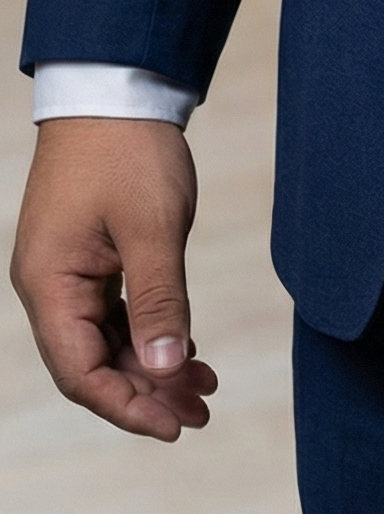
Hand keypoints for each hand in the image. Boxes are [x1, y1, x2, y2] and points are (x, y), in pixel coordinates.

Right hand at [10, 118, 216, 442]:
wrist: (115, 87)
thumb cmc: (128, 150)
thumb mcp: (153, 228)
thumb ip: (159, 301)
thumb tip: (168, 368)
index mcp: (49, 285)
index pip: (81, 373)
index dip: (127, 406)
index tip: (175, 426)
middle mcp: (49, 286)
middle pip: (92, 364)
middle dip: (146, 392)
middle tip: (201, 411)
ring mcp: (66, 271)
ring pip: (105, 341)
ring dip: (151, 365)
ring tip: (204, 387)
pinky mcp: (87, 257)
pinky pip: (112, 313)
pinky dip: (147, 332)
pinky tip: (186, 344)